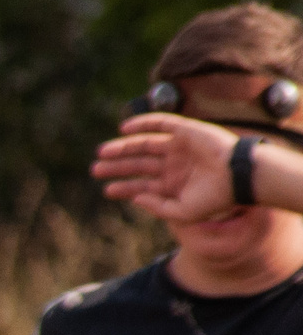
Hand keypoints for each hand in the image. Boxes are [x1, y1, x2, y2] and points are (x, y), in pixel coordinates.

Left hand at [94, 114, 240, 220]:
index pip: (141, 184)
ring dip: (123, 148)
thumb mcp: (182, 211)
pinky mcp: (186, 130)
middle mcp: (173, 164)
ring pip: (144, 145)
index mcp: (172, 184)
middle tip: (95, 170)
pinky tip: (124, 129)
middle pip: (138, 164)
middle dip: (117, 167)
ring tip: (102, 153)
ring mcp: (179, 146)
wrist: (239, 177)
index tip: (107, 190)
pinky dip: (143, 123)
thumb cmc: (216, 198)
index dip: (123, 187)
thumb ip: (157, 207)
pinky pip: (161, 123)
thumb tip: (135, 199)